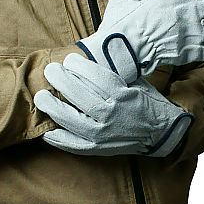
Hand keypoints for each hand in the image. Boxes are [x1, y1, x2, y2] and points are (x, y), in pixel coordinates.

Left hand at [33, 53, 193, 156]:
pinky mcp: (100, 149)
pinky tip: (47, 131)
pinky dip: (60, 139)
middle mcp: (113, 114)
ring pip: (73, 121)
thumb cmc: (147, 103)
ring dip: (54, 108)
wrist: (163, 134)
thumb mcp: (137, 82)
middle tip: (50, 70)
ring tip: (41, 97)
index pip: (97, 77)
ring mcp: (105, 134)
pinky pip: (75, 145)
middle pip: (81, 96)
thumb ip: (115, 72)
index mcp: (124, 95)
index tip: (69, 59)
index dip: (79, 66)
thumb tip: (92, 54)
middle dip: (62, 81)